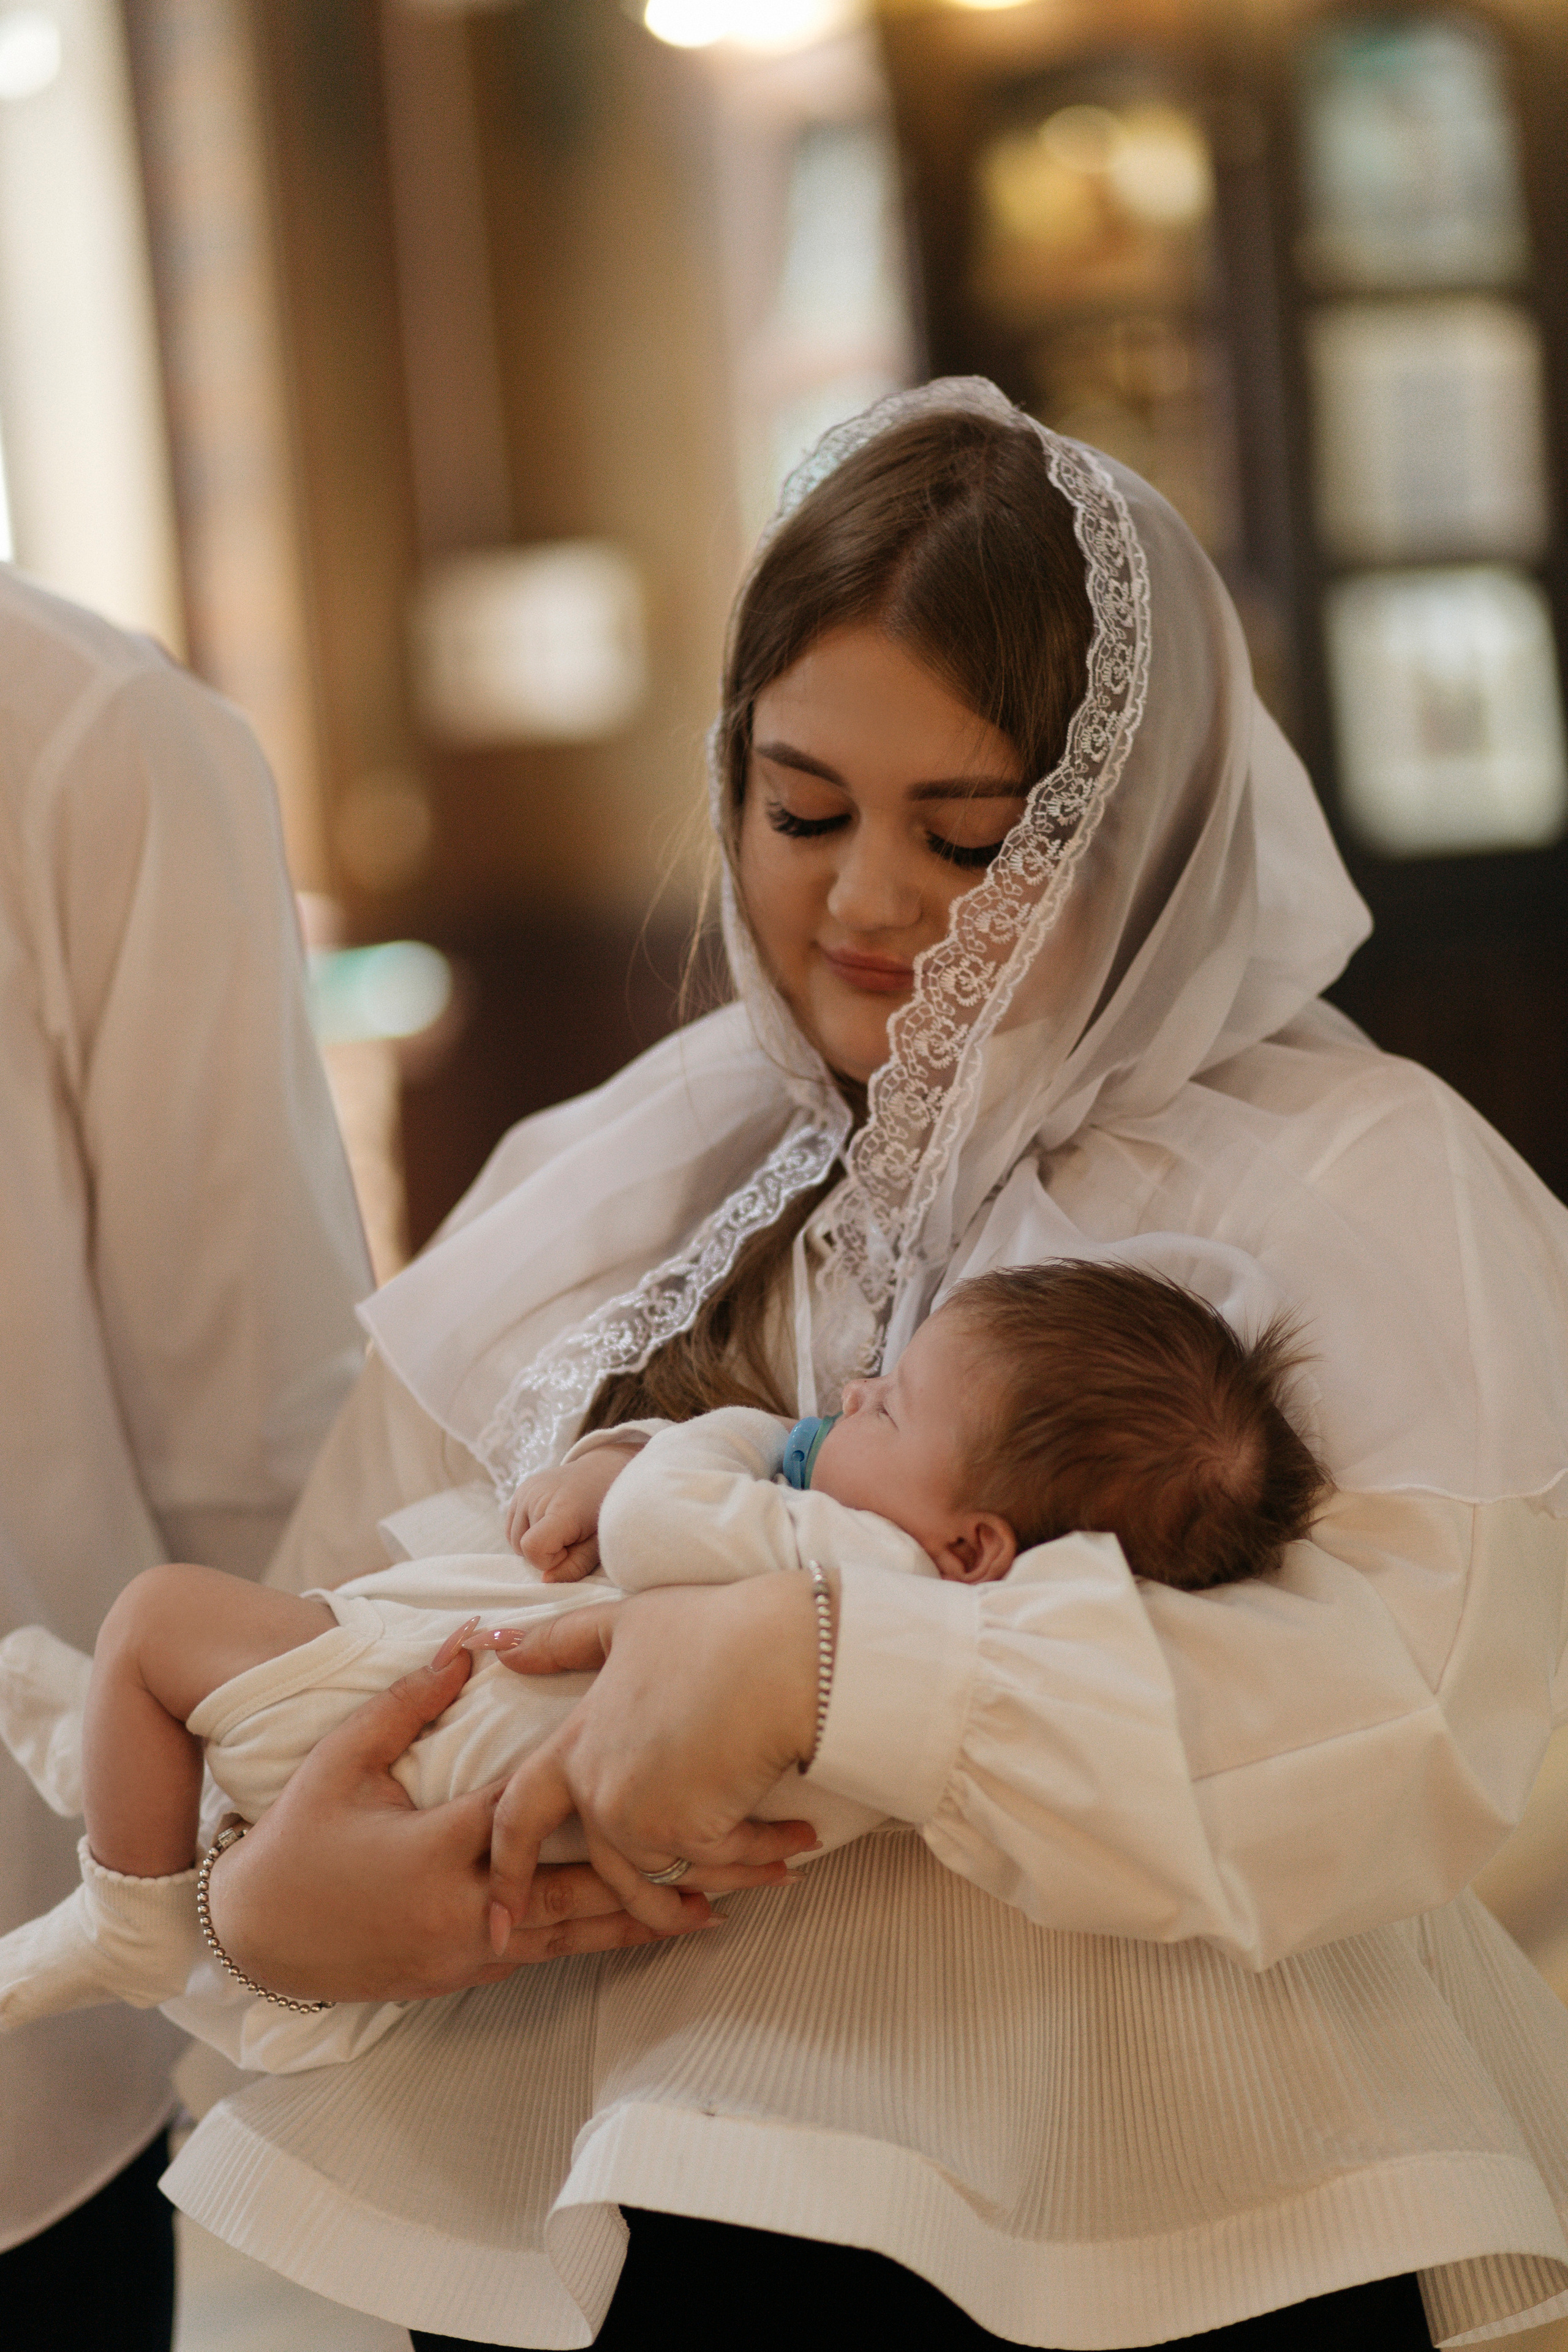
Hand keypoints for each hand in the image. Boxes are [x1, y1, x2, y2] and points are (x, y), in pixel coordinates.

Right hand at [203, 1645, 707, 2003]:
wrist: (256, 1937)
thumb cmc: (296, 1840)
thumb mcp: (342, 1761)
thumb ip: (408, 1703)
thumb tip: (468, 1644)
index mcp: (438, 1846)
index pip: (531, 1806)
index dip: (598, 1782)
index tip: (671, 1754)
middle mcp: (467, 1906)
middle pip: (582, 1883)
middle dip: (663, 1867)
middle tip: (740, 1856)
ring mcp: (471, 1948)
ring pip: (577, 1929)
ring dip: (651, 1912)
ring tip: (725, 1900)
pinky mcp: (468, 1972)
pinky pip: (550, 1952)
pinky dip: (604, 1938)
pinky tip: (651, 1930)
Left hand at [487, 1576, 829, 1938]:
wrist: (783, 1657)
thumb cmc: (713, 1630)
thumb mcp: (626, 1624)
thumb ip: (564, 1641)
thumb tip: (504, 1646)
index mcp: (574, 1748)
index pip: (517, 1818)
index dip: (508, 1870)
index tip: (499, 1924)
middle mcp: (598, 1794)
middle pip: (612, 1872)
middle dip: (660, 1906)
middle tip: (696, 1920)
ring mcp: (642, 1820)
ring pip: (674, 1874)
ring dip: (731, 1873)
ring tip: (775, 1867)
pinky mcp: (690, 1835)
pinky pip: (723, 1861)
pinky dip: (763, 1853)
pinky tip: (799, 1840)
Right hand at [506, 1445, 639, 1578]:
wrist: (603, 1473)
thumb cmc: (606, 1513)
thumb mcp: (600, 1545)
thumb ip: (575, 1567)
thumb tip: (545, 1580)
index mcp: (561, 1508)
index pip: (532, 1548)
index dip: (549, 1560)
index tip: (570, 1550)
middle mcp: (536, 1496)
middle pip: (521, 1547)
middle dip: (544, 1552)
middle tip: (571, 1538)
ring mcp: (525, 1491)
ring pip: (514, 1540)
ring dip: (534, 1544)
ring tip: (561, 1530)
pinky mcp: (520, 1490)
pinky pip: (511, 1528)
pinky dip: (527, 1534)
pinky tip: (548, 1524)